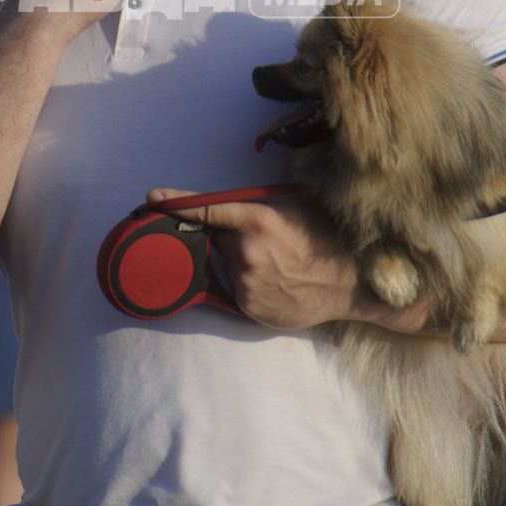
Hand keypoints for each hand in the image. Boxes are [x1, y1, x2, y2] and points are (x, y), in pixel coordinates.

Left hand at [146, 188, 368, 329]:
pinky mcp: (249, 307)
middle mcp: (246, 251)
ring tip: (278, 264)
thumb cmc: (327, 236)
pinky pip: (235, 290)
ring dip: (241, 262)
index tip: (153, 198)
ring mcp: (246, 282)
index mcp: (257, 220)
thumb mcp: (295, 206)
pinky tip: (277, 281)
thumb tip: (228, 207)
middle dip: (232, 238)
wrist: (353, 282)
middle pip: (218, 239)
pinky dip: (248, 284)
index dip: (176, 202)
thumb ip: (258, 205)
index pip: (206, 209)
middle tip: (266, 241)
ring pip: (227, 265)